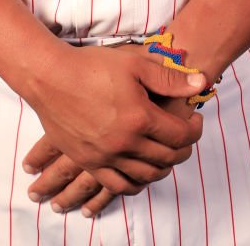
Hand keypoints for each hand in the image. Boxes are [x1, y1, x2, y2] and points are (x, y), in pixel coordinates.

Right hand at [24, 42, 202, 215]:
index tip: (196, 120)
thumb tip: (200, 84)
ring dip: (163, 167)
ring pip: (145, 175)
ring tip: (167, 153)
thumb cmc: (91, 66)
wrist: (50, 77)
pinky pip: (118, 185)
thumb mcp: (134, 64)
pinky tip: (141, 173)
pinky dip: (136, 183)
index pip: (179, 135)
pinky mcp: (89, 162)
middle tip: (186, 136)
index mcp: (139, 117)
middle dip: (183, 149)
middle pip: (166, 158)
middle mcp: (125, 143)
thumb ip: (169, 78)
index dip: (194, 129)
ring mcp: (105, 157)